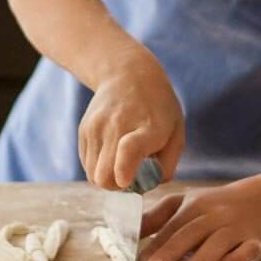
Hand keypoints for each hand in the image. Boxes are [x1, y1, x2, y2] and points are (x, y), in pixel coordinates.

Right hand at [79, 49, 183, 188]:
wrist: (128, 73)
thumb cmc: (158, 107)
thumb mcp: (176, 132)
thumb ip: (167, 165)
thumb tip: (146, 187)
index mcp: (149, 126)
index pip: (130, 149)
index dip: (124, 170)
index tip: (125, 181)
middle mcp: (118, 126)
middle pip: (104, 174)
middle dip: (118, 187)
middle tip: (132, 177)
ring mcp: (97, 127)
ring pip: (93, 176)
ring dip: (108, 178)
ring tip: (123, 163)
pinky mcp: (84, 130)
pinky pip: (87, 165)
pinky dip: (99, 167)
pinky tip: (112, 152)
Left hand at [138, 181, 260, 260]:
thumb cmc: (215, 205)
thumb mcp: (187, 202)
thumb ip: (159, 216)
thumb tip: (130, 233)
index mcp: (196, 205)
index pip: (173, 224)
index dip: (156, 241)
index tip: (139, 259)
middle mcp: (216, 215)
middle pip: (192, 232)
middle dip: (172, 250)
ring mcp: (238, 227)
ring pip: (218, 242)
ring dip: (201, 259)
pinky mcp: (257, 241)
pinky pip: (248, 250)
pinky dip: (237, 258)